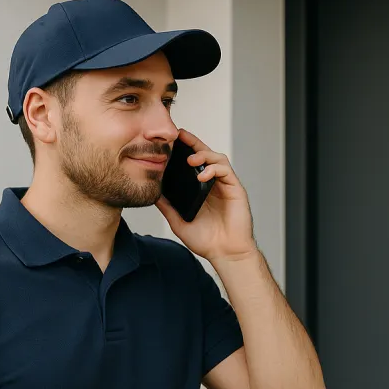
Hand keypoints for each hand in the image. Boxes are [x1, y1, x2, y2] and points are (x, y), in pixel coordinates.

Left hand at [155, 128, 257, 262]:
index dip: (184, 150)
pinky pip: (226, 171)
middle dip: (193, 142)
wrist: (225, 253)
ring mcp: (225, 185)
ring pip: (217, 158)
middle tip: (179, 135)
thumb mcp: (179, 221)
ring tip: (190, 159)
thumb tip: (152, 193)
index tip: (170, 142)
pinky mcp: (236, 189)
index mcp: (201, 188)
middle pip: (205, 154)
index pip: (193, 163)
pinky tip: (202, 175)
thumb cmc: (207, 240)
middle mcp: (213, 183)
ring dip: (203, 154)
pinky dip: (214, 169)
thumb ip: (167, 206)